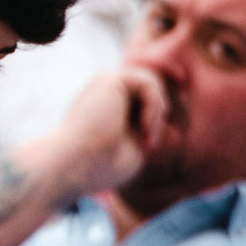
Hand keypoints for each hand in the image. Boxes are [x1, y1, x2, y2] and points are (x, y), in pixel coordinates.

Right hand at [54, 66, 169, 197]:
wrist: (74, 166)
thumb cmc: (100, 166)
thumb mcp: (133, 145)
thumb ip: (148, 128)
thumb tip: (171, 122)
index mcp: (104, 107)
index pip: (142, 101)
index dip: (155, 121)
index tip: (151, 147)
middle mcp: (102, 92)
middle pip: (148, 90)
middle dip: (159, 115)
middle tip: (150, 144)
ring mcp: (104, 83)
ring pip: (152, 84)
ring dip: (158, 113)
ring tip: (148, 137)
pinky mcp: (110, 79)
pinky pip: (149, 83)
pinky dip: (155, 107)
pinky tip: (145, 128)